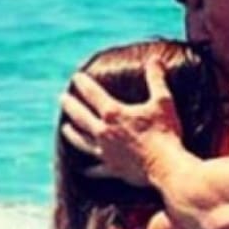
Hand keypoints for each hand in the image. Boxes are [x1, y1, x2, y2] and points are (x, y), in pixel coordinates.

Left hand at [60, 59, 181, 185]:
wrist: (167, 166)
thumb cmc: (165, 133)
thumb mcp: (163, 102)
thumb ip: (157, 80)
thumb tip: (155, 59)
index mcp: (113, 113)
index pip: (92, 94)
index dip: (83, 84)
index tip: (76, 77)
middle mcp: (103, 132)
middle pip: (80, 116)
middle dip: (70, 106)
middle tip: (62, 99)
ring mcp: (106, 152)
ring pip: (82, 141)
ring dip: (72, 134)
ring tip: (65, 129)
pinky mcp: (113, 169)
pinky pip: (97, 169)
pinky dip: (90, 169)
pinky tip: (85, 170)